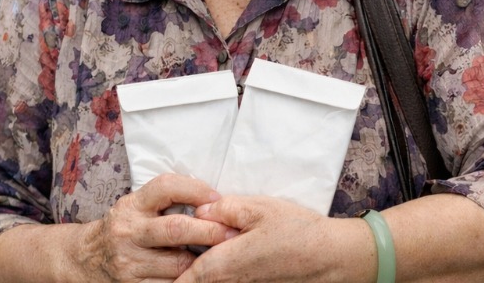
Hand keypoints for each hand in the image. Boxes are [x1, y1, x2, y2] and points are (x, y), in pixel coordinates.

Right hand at [75, 174, 238, 282]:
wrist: (84, 259)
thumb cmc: (125, 225)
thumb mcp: (139, 204)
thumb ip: (168, 198)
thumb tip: (212, 199)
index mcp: (134, 205)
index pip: (166, 187)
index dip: (196, 190)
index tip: (219, 198)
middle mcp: (129, 232)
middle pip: (177, 229)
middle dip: (209, 231)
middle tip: (231, 232)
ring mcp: (128, 263)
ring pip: (176, 264)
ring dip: (201, 260)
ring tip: (220, 255)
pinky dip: (186, 281)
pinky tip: (199, 275)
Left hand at [176, 196, 366, 282]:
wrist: (327, 255)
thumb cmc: (295, 230)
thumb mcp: (260, 208)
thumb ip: (226, 208)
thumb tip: (199, 210)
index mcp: (225, 262)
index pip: (186, 277)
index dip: (171, 275)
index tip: (156, 270)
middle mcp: (230, 281)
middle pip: (197, 281)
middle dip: (182, 271)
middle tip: (168, 259)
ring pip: (213, 280)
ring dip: (201, 271)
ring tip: (189, 256)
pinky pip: (228, 280)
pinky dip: (218, 272)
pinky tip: (224, 256)